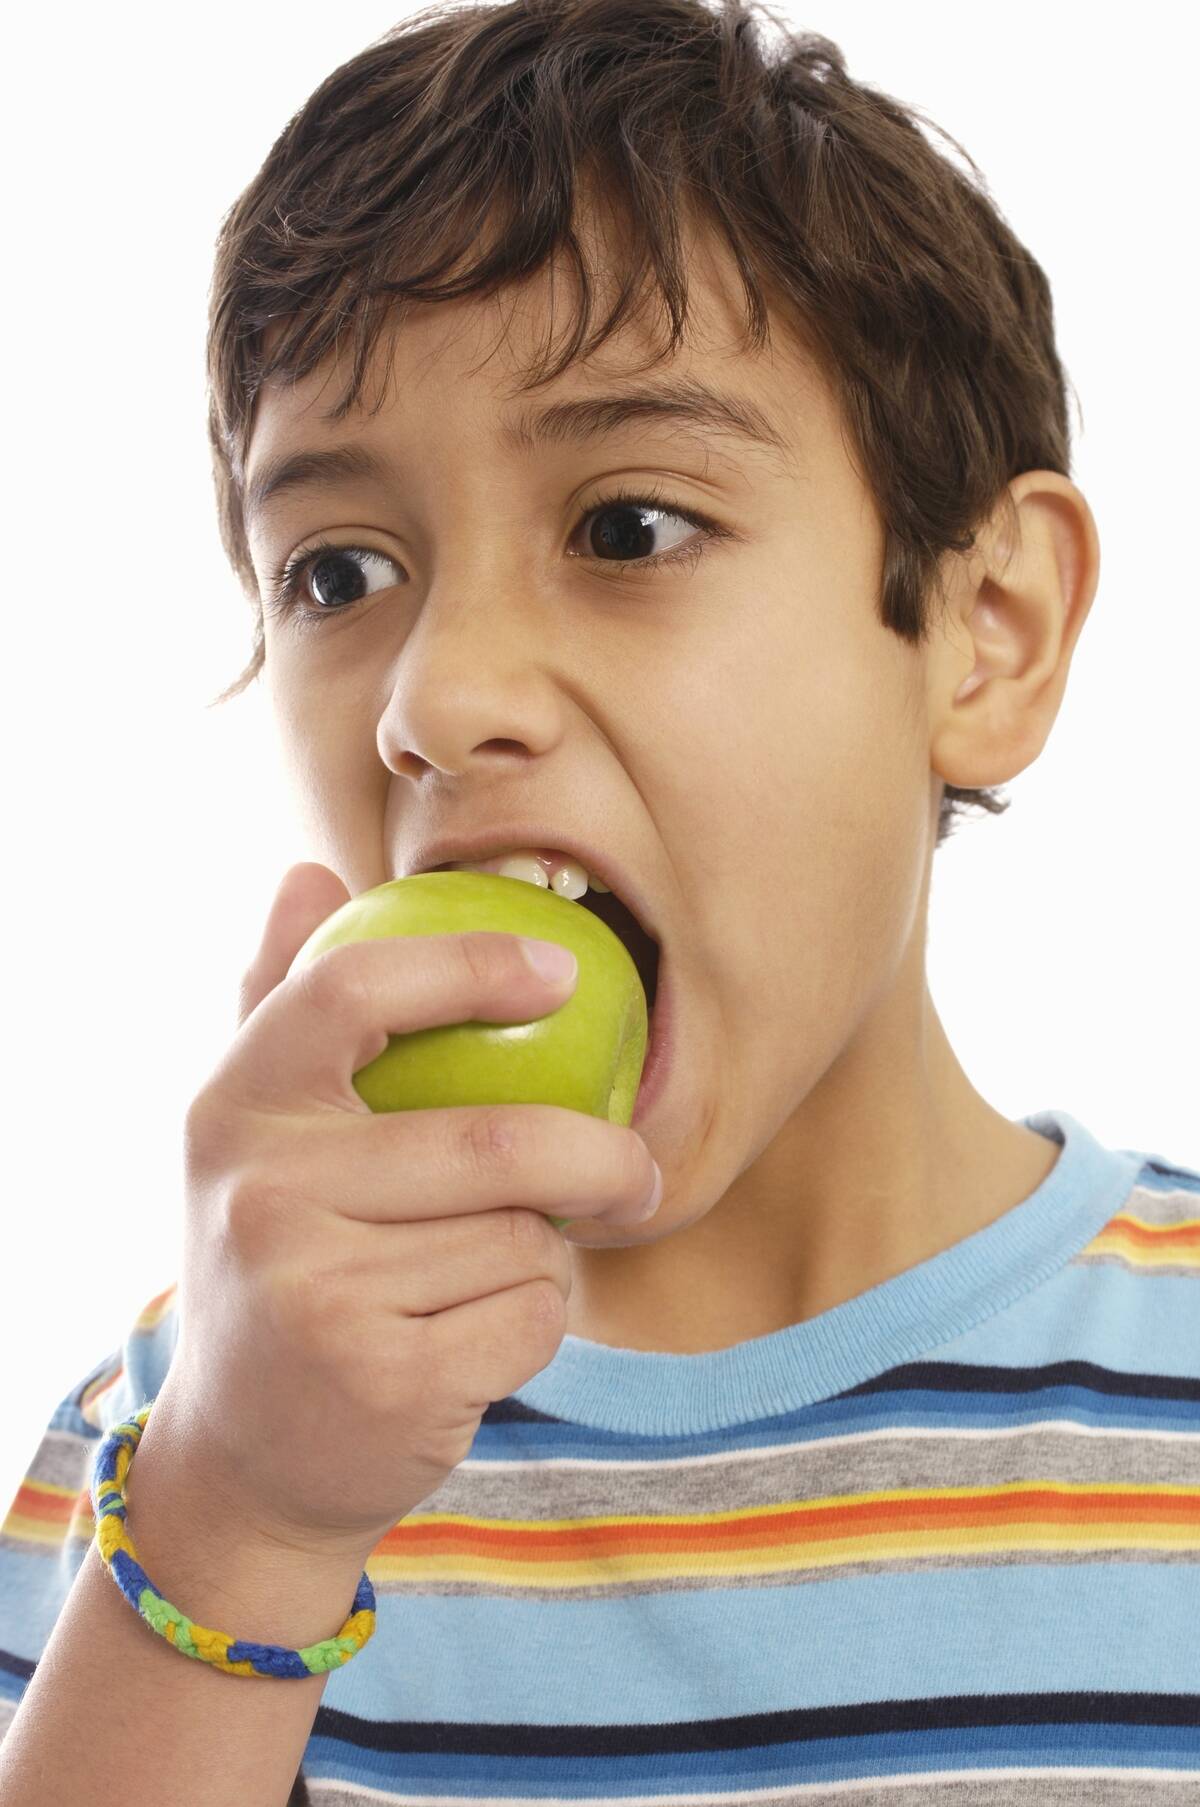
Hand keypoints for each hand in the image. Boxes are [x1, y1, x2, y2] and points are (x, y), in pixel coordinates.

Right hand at [161, 863, 659, 1559]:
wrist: (245, 1462)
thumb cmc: (277, 1264)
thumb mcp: (254, 1136)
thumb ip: (280, 1001)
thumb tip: (308, 873)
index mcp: (232, 1106)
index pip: (353, 990)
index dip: (468, 966)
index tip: (563, 971)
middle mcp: (262, 1192)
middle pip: (493, 1142)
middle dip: (599, 1158)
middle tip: (635, 1172)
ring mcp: (316, 1293)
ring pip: (520, 1240)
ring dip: (544, 1257)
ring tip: (491, 1274)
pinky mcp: (382, 1383)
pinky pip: (528, 1319)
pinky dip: (536, 1323)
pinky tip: (480, 1337)